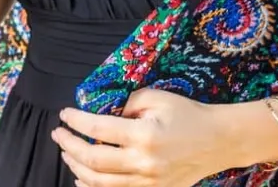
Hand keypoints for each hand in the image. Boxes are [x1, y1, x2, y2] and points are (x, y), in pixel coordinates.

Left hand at [53, 89, 236, 186]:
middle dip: (69, 146)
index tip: (64, 114)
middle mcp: (145, 163)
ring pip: (100, 183)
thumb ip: (124, 103)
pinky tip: (82, 179)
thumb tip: (97, 111)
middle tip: (58, 134)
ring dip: (77, 168)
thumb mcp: (155, 98)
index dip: (75, 121)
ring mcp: (149, 182)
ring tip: (66, 154)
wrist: (219, 141)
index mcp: (144, 135)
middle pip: (93, 160)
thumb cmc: (188, 115)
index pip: (97, 129)